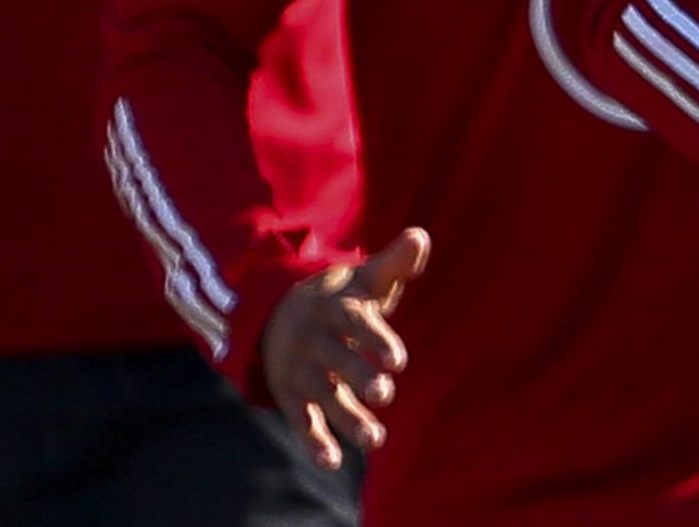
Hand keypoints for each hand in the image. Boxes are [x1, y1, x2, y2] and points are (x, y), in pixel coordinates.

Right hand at [260, 228, 430, 468]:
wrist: (279, 314)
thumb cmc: (340, 299)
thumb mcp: (364, 280)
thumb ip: (394, 264)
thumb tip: (420, 237)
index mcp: (334, 308)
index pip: (355, 323)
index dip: (375, 340)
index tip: (397, 360)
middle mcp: (314, 339)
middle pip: (338, 361)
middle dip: (359, 377)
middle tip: (385, 392)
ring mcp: (301, 369)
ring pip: (323, 396)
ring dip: (347, 418)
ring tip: (375, 440)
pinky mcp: (291, 396)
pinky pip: (301, 420)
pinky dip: (314, 442)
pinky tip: (333, 461)